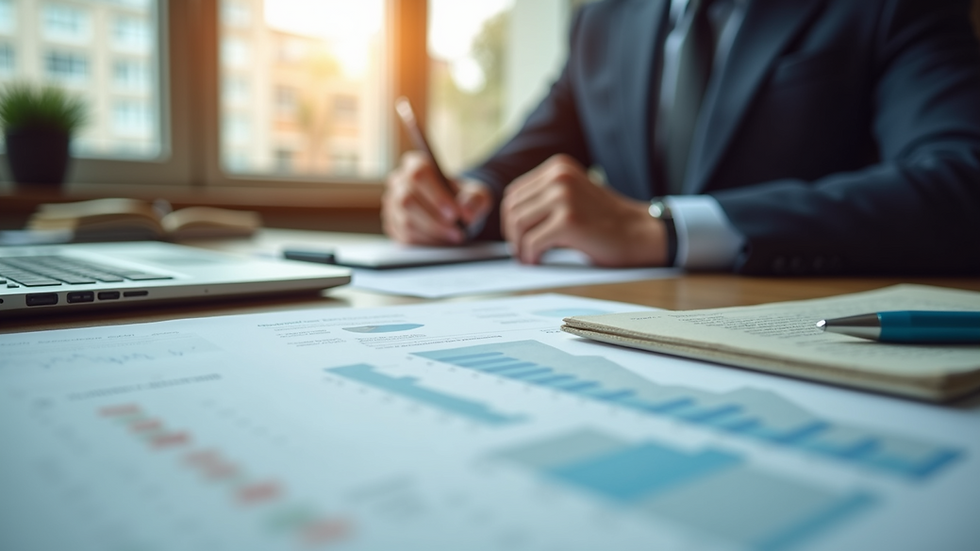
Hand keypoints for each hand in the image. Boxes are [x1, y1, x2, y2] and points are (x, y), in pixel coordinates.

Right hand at [382, 151, 493, 244]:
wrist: (455, 213)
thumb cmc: (463, 198)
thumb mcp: (477, 194)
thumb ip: (475, 199)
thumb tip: (466, 211)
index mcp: (416, 164)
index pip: (419, 174)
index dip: (436, 195)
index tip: (455, 213)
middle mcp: (398, 182)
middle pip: (407, 200)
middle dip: (434, 219)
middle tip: (457, 231)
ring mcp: (392, 205)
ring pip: (406, 221)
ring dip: (432, 233)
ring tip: (454, 237)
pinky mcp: (393, 225)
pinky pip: (404, 237)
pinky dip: (426, 243)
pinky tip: (442, 242)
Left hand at [501, 154, 668, 266]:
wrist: (639, 233)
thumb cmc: (605, 221)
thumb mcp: (573, 196)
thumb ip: (545, 198)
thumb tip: (509, 220)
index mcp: (558, 167)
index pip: (514, 192)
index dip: (511, 218)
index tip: (519, 237)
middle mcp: (559, 177)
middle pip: (512, 208)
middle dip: (512, 234)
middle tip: (521, 251)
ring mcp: (564, 197)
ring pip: (518, 225)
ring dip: (519, 246)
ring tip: (529, 257)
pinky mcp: (568, 221)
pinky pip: (532, 242)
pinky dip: (530, 255)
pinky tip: (538, 261)